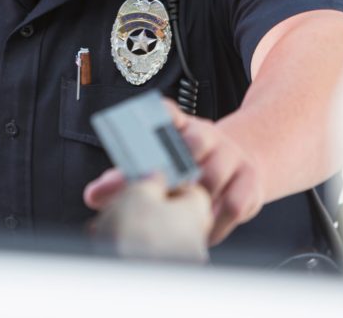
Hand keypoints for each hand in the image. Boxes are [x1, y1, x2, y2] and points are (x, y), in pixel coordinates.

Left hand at [85, 100, 263, 245]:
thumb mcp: (158, 166)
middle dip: (177, 164)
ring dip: (195, 197)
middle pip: (195, 141)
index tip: (144, 120)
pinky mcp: (249, 181)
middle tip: (162, 186)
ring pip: (213, 174)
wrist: (242, 166)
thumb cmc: (189, 167)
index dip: (158, 114)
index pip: (167, 112)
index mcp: (180, 127)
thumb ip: (125, 179)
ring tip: (180, 215)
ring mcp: (231, 156)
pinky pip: (232, 204)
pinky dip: (215, 222)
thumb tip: (94, 194)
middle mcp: (207, 136)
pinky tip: (202, 229)